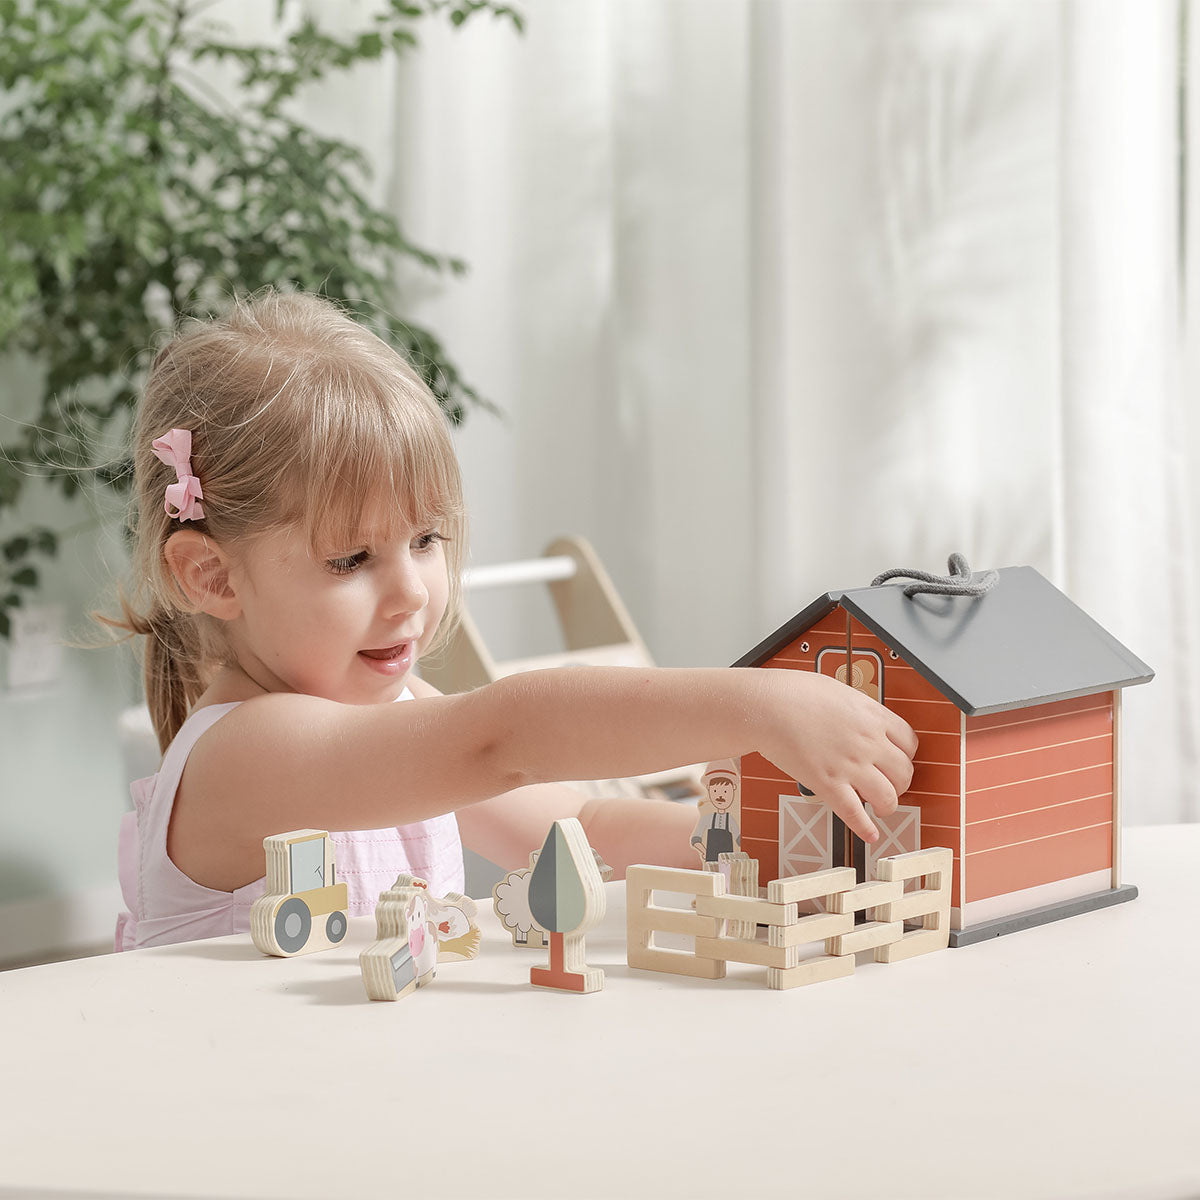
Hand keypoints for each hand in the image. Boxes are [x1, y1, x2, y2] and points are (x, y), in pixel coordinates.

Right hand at [757, 669, 917, 843]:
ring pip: (888, 797)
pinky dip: (865, 828)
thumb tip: (861, 718)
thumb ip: (857, 709)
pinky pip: (855, 814)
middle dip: (900, 783)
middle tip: (890, 785)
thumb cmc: (793, 692)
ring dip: (888, 806)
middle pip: (904, 773)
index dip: (905, 756)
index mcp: (873, 717)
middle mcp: (868, 743)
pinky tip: (869, 833)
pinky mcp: (828, 785)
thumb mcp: (838, 691)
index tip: (897, 760)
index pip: (909, 743)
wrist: (767, 705)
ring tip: (881, 807)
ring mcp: (850, 766)